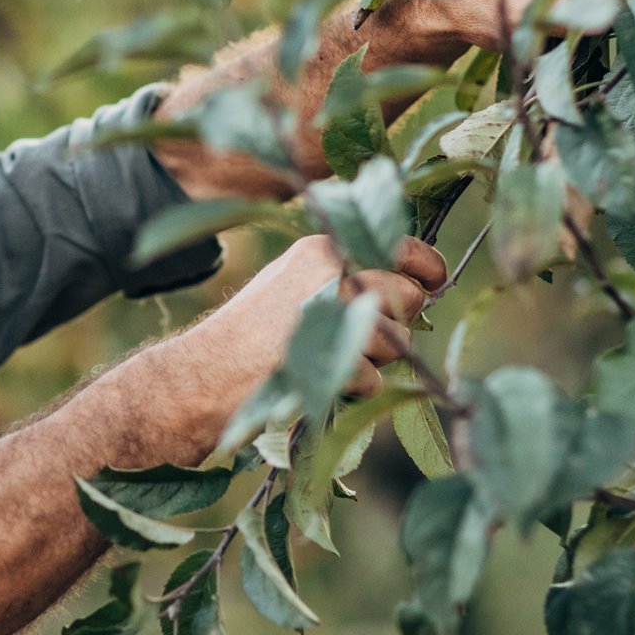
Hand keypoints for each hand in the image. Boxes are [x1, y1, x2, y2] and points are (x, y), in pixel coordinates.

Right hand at [191, 234, 446, 407]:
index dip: (426, 266)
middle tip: (364, 340)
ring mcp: (334, 314)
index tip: (434, 281)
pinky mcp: (333, 356)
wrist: (201, 375)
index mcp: (322, 247)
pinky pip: (375, 379)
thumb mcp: (292, 283)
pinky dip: (353, 389)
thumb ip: (343, 276)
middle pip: (409, 296)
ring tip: (328, 361)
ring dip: (375, 361)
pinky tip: (318, 382)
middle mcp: (333, 271)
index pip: (401, 245)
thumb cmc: (249, 335)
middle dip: (397, 324)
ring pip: (398, 341)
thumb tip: (411, 287)